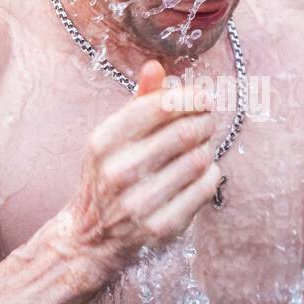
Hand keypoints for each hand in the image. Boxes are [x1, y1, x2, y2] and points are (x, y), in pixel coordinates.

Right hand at [61, 61, 220, 270]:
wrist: (91, 237)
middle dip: (205, 120)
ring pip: (199, 159)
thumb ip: (137, 103)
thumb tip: (156, 66)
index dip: (189, 97)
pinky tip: (203, 171)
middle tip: (208, 120)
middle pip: (185, 132)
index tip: (201, 97)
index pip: (159, 106)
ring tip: (203, 146)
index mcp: (103, 142)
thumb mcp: (111, 138)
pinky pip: (205, 188)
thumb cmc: (108, 176)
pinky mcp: (162, 226)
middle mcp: (119, 172)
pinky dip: (212, 174)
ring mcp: (140, 202)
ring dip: (208, 147)